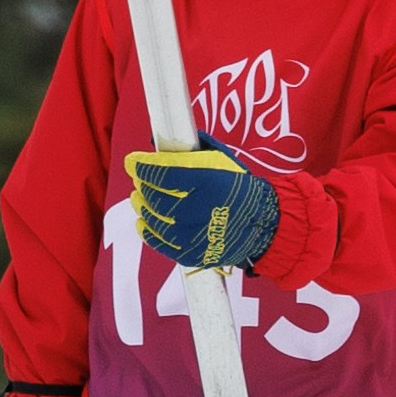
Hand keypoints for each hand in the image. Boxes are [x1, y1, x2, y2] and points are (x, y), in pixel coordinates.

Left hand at [125, 139, 280, 272]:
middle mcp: (195, 207)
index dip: (140, 165)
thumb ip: (191, 151)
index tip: (132, 161)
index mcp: (204, 180)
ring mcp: (191, 233)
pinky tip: (143, 221)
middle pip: (152, 195)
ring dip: (141, 205)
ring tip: (139, 198)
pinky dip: (147, 230)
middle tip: (140, 180)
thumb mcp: (221, 160)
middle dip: (142, 184)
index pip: (160, 171)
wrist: (263, 226)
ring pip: (152, 217)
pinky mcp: (189, 253)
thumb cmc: (240, 188)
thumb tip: (159, 143)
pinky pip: (158, 241)